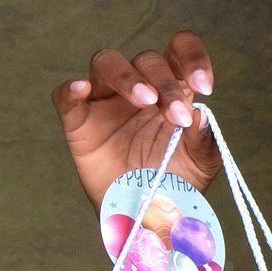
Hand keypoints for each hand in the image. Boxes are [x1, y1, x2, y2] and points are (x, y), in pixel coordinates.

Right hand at [51, 30, 220, 207]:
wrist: (148, 220)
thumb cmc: (176, 185)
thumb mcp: (201, 166)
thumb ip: (205, 141)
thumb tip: (200, 114)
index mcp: (171, 88)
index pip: (179, 50)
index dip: (192, 57)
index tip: (204, 85)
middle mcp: (138, 86)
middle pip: (146, 59)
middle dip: (165, 83)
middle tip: (177, 117)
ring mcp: (105, 101)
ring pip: (106, 62)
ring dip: (127, 76)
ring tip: (146, 100)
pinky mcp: (79, 121)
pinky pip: (66, 96)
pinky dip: (70, 89)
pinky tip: (82, 89)